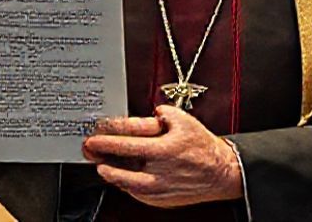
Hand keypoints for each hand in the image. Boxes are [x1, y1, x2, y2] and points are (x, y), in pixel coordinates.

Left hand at [82, 105, 243, 208]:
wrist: (221, 173)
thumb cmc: (204, 148)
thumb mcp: (186, 121)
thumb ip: (165, 113)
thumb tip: (150, 112)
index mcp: (166, 146)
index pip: (130, 137)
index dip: (110, 133)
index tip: (97, 131)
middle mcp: (161, 168)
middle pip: (123, 159)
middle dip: (103, 152)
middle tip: (90, 147)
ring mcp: (160, 186)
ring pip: (127, 181)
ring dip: (111, 173)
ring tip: (101, 166)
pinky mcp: (161, 198)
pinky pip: (137, 193)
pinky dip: (126, 185)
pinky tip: (120, 178)